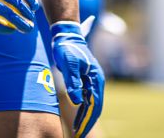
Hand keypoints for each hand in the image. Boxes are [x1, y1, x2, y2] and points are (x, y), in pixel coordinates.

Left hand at [50, 18, 104, 137]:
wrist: (66, 36)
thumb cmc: (67, 49)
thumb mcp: (68, 65)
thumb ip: (73, 83)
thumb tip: (78, 101)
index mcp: (95, 78)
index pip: (94, 104)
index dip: (87, 120)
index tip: (80, 131)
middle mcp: (97, 81)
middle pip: (95, 107)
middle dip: (87, 122)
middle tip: (79, 135)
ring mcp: (92, 81)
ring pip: (91, 104)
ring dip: (85, 118)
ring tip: (78, 131)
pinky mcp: (86, 81)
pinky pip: (87, 99)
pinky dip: (83, 110)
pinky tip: (78, 118)